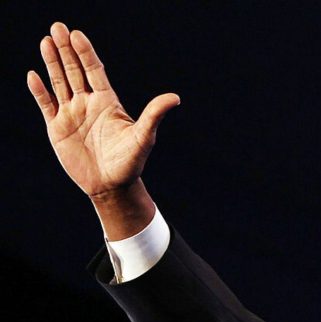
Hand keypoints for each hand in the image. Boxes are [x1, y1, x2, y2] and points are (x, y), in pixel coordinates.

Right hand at [27, 22, 179, 238]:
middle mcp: (88, 103)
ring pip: (59, 82)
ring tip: (45, 41)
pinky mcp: (57, 128)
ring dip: (52, 62)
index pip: (95, 71)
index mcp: (108, 102)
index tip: (77, 34)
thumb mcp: (144, 137)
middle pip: (75, 70)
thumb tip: (175, 97)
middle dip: (66, 50)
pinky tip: (33, 75)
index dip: (86, 53)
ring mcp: (72, 114)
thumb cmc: (131, 161)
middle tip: (57, 26)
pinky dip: (39, 91)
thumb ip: (154, 115)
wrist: (112, 185)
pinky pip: (46, 105)